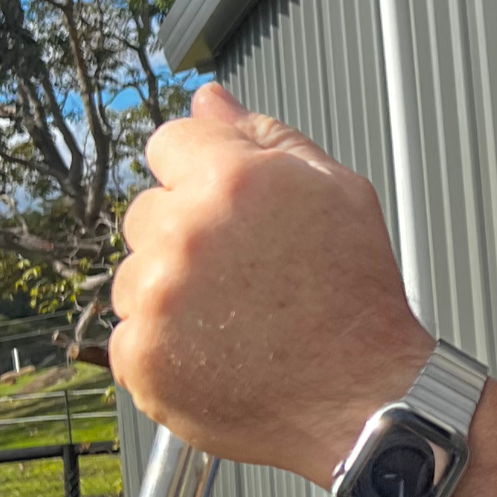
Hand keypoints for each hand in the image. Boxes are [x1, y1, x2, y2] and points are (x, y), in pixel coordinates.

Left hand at [112, 82, 427, 480]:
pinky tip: (219, 355)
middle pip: (146, 212)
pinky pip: (130, 336)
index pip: (167, 144)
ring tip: (236, 323)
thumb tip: (209, 99)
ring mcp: (156, 298)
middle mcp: (184, 232)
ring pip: (133, 275)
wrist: (366, 397)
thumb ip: (267, 138)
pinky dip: (165, 349)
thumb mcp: (338, 193)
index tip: (234, 216)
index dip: (203, 176)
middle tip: (247, 278)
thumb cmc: (358, 297)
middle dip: (186, 237)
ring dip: (170, 293)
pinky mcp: (142, 357)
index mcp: (231, 179)